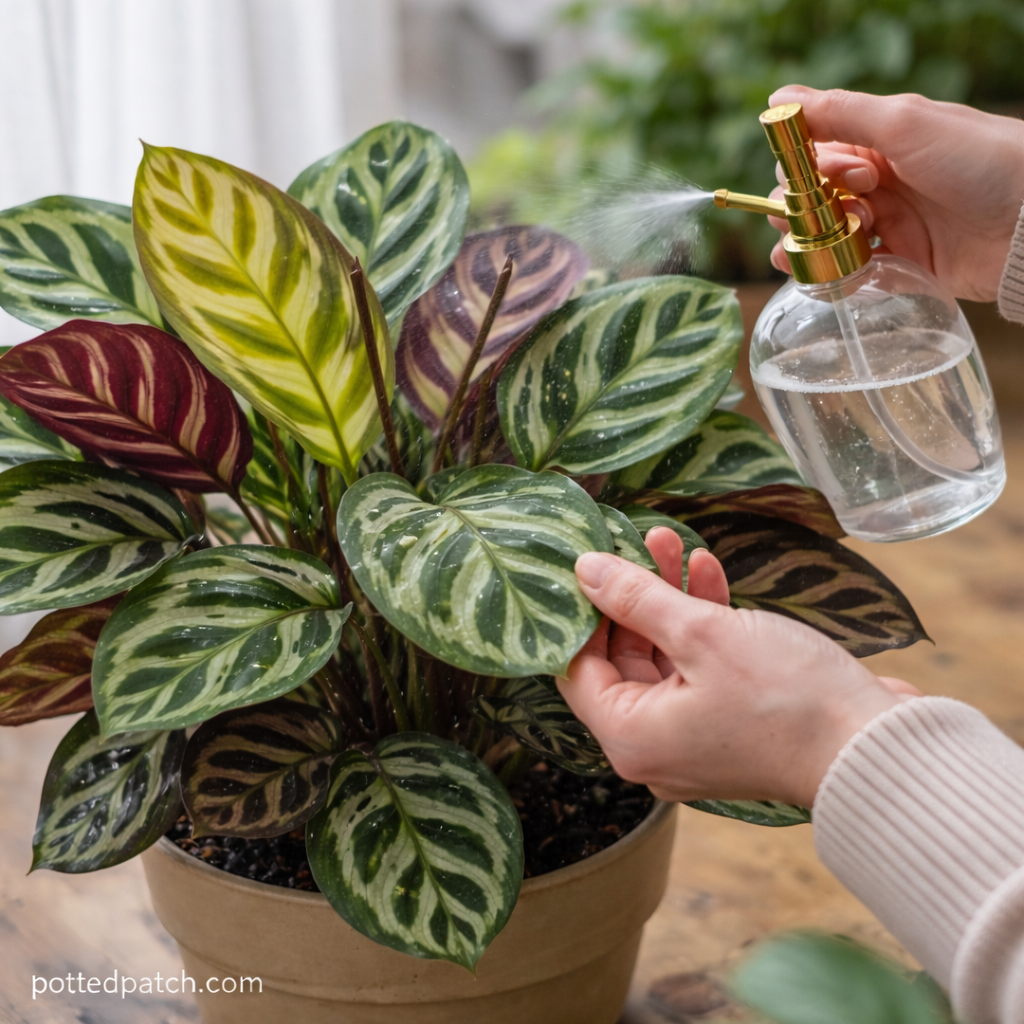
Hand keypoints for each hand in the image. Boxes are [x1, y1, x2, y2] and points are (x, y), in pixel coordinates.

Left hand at [558, 528, 918, 808]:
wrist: (874, 749)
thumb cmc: (786, 698)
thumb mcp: (702, 634)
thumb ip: (637, 598)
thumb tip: (583, 568)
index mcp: (630, 737)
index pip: (577, 667)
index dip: (582, 610)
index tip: (590, 563)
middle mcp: (652, 747)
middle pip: (621, 658)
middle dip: (634, 593)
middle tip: (640, 541)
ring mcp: (691, 740)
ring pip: (663, 658)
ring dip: (670, 600)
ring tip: (675, 542)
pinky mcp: (727, 727)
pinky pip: (697, 671)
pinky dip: (701, 626)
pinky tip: (710, 574)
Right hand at [764, 86, 1023, 301]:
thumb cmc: (977, 159)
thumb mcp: (904, 124)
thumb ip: (840, 111)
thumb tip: (779, 98)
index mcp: (879, 142)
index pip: (814, 154)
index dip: (810, 168)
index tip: (846, 176)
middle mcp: (880, 182)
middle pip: (812, 197)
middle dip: (804, 208)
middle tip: (835, 214)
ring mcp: (889, 225)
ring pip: (825, 236)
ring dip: (810, 243)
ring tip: (820, 251)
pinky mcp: (900, 264)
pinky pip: (852, 271)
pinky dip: (831, 274)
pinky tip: (820, 276)